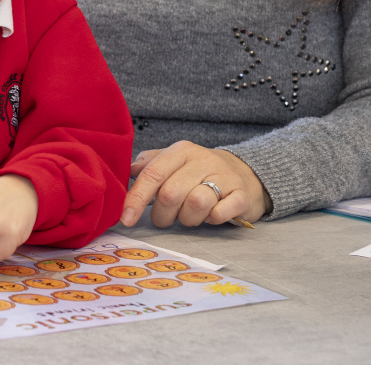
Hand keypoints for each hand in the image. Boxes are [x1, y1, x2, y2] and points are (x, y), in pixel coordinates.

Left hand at [119, 142, 271, 227]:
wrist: (245, 172)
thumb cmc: (200, 171)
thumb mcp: (174, 161)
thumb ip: (150, 164)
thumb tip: (128, 171)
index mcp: (181, 151)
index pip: (153, 173)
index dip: (136, 198)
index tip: (126, 218)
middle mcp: (202, 160)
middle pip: (171, 193)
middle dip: (162, 215)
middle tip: (165, 218)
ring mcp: (224, 177)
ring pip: (195, 204)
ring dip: (187, 218)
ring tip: (190, 215)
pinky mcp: (241, 195)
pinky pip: (220, 214)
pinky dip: (212, 219)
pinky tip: (211, 215)